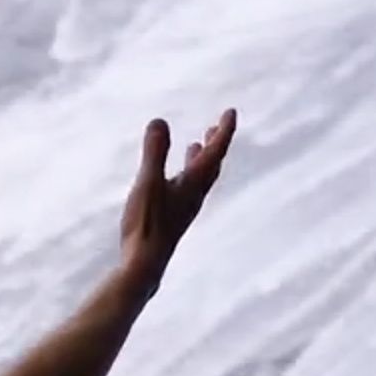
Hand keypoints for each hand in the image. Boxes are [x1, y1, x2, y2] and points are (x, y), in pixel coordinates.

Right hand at [120, 109, 236, 283]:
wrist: (144, 264)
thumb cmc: (148, 224)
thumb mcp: (148, 182)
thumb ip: (154, 152)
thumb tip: (159, 121)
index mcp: (194, 184)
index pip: (215, 152)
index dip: (224, 130)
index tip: (231, 112)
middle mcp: (194, 195)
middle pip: (211, 165)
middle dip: (215, 143)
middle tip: (217, 126)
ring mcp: (183, 208)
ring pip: (198, 178)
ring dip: (200, 159)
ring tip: (195, 145)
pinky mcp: (171, 217)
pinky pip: (184, 189)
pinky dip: (184, 174)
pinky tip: (170, 178)